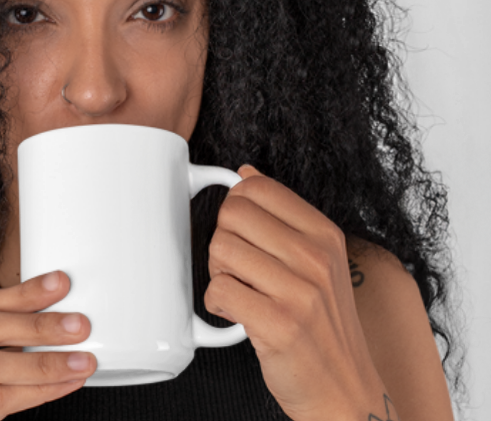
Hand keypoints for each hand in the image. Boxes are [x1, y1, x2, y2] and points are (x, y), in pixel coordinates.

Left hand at [205, 165, 387, 420]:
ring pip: (220, 250)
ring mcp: (299, 291)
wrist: (344, 389)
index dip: (236, 207)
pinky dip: (217, 304)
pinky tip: (238, 313)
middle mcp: (315, 258)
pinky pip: (218, 290)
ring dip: (219, 273)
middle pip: (232, 214)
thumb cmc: (323, 326)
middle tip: (240, 267)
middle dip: (224, 240)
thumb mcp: (318, 262)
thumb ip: (282, 216)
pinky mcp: (278, 324)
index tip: (243, 231)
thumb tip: (247, 172)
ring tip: (242, 291)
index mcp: (324, 235)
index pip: (257, 187)